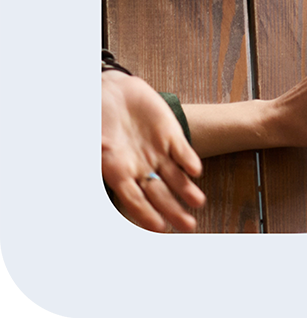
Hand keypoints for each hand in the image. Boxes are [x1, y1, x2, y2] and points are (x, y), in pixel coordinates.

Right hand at [101, 70, 204, 231]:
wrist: (113, 92)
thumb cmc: (98, 120)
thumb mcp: (93, 144)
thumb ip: (97, 158)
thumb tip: (101, 163)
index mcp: (119, 173)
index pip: (134, 200)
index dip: (146, 215)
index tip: (159, 229)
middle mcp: (141, 167)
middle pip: (160, 194)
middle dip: (174, 210)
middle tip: (189, 226)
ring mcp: (157, 151)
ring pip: (176, 176)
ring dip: (187, 190)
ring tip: (198, 203)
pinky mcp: (170, 134)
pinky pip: (182, 150)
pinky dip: (189, 160)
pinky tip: (196, 171)